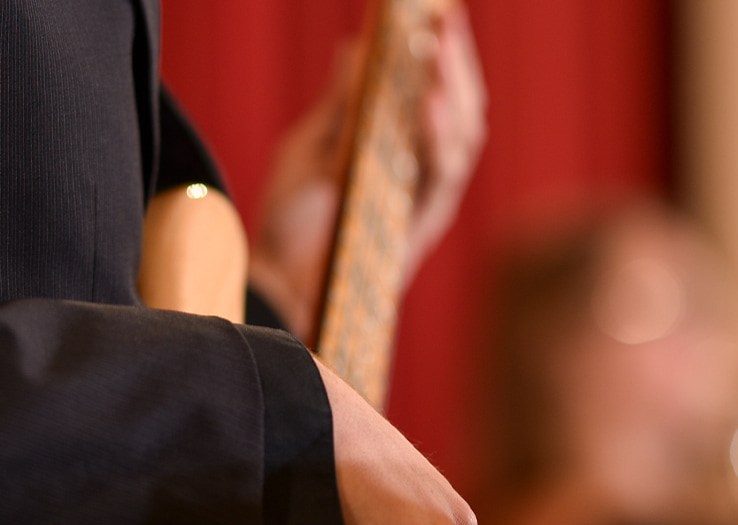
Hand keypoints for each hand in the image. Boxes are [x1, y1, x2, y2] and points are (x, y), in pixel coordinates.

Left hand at [247, 9, 486, 338]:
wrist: (275, 284)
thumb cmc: (292, 224)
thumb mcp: (311, 148)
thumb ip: (341, 104)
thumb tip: (355, 47)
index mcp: (400, 155)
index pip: (438, 96)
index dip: (445, 54)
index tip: (440, 10)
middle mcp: (421, 177)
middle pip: (462, 111)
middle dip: (458, 63)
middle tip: (448, 17)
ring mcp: (423, 202)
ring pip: (462, 139)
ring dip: (454, 89)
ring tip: (440, 47)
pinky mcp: (417, 227)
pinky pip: (439, 177)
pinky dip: (437, 135)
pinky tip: (428, 100)